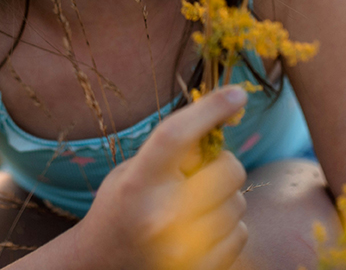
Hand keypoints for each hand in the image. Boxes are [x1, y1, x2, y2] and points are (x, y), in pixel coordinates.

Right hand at [78, 86, 249, 269]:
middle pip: (228, 169)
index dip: (209, 109)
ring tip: (195, 205)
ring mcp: (184, 248)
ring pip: (238, 203)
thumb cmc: (121, 207)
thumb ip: (171, 150)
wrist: (104, 264)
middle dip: (222, 163)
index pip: (176, 136)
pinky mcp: (203, 268)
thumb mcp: (133, 170)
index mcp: (138, 183)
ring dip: (224, 198)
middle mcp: (161, 216)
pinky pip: (241, 232)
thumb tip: (220, 119)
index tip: (236, 94)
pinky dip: (228, 227)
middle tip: (202, 170)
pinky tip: (202, 229)